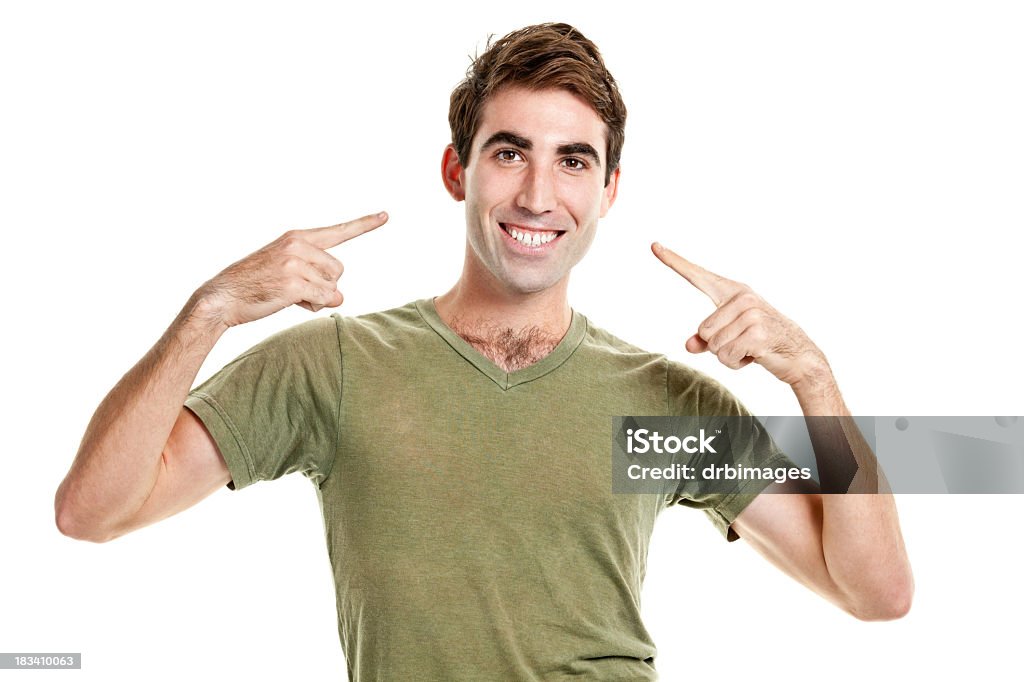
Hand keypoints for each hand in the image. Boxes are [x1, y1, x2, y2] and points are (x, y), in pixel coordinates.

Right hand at [195, 211, 388, 328]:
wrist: (223, 296)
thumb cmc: (255, 285)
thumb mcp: (286, 270)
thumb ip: (317, 277)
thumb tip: (341, 298)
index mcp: (297, 237)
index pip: (338, 231)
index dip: (365, 224)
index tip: (386, 215)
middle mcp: (298, 246)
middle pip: (339, 270)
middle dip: (325, 285)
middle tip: (298, 289)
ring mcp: (295, 264)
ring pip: (333, 286)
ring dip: (318, 297)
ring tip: (291, 295)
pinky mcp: (294, 283)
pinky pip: (324, 298)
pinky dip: (314, 305)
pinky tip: (293, 303)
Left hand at [651, 242, 828, 385]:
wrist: (799, 354)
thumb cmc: (760, 342)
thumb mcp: (730, 337)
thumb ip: (706, 339)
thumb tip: (689, 345)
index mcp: (733, 292)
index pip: (698, 276)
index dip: (674, 261)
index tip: (654, 246)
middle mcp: (742, 297)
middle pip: (703, 331)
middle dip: (719, 346)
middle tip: (743, 343)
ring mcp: (751, 313)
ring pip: (714, 346)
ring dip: (728, 356)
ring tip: (750, 349)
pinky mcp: (757, 333)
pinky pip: (726, 356)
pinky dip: (736, 364)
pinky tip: (755, 356)